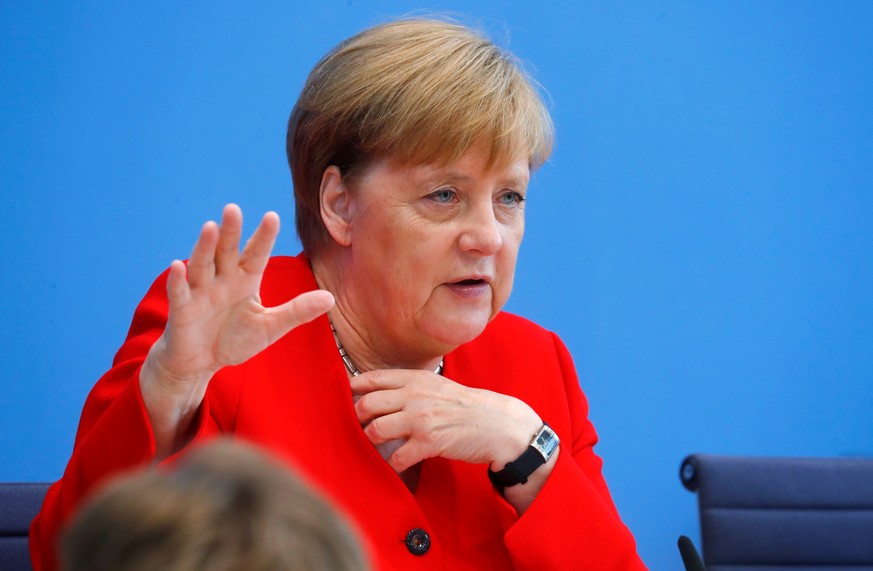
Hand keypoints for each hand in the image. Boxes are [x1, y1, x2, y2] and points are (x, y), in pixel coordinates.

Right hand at [140, 204, 333, 456]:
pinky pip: (179, 293)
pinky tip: (177, 265)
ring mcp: (200, 292)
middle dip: (230, 232)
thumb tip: (331, 298)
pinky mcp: (182, 310)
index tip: (273, 216)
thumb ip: (297, 311)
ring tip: (210, 227)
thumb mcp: (270, 327)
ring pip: (202, 265)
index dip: (263, 237)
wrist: (202, 363)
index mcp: (245, 280)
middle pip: (227, 252)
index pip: (256, 254)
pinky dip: (177, 280)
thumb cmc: (235, 339)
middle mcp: (222, 280)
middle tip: (233, 208)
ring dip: (205, 247)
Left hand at [351, 369, 541, 472]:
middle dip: (359, 418)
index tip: (350, 397)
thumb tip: (380, 392)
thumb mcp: (437, 385)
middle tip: (365, 426)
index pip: (373, 378)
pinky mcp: (428, 443)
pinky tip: (399, 462)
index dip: (355, 388)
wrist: (495, 423)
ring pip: (376, 430)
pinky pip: (396, 457)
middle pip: (367, 404)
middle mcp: (415, 396)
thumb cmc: (465, 406)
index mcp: (416, 379)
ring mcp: (420, 419)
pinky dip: (393, 463)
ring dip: (372, 441)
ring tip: (379, 445)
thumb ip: (410, 387)